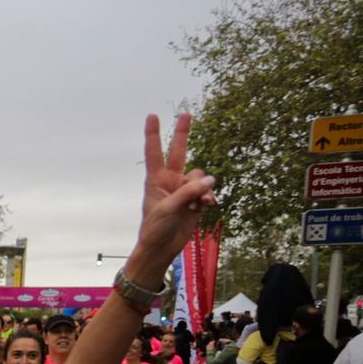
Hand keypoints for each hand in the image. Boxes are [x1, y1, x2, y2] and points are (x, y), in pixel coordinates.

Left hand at [133, 113, 216, 269]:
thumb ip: (187, 192)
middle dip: (182, 133)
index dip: (153, 134)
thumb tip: (210, 179)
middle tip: (186, 114)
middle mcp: (170, 181)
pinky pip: (206, 192)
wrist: (162, 249)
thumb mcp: (167, 209)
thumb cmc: (155, 228)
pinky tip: (205, 206)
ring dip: (202, 187)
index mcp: (155, 180)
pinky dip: (208, 197)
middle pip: (178, 152)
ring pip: (199, 177)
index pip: (154, 152)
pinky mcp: (195, 201)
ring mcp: (183, 190)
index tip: (152, 115)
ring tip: (198, 203)